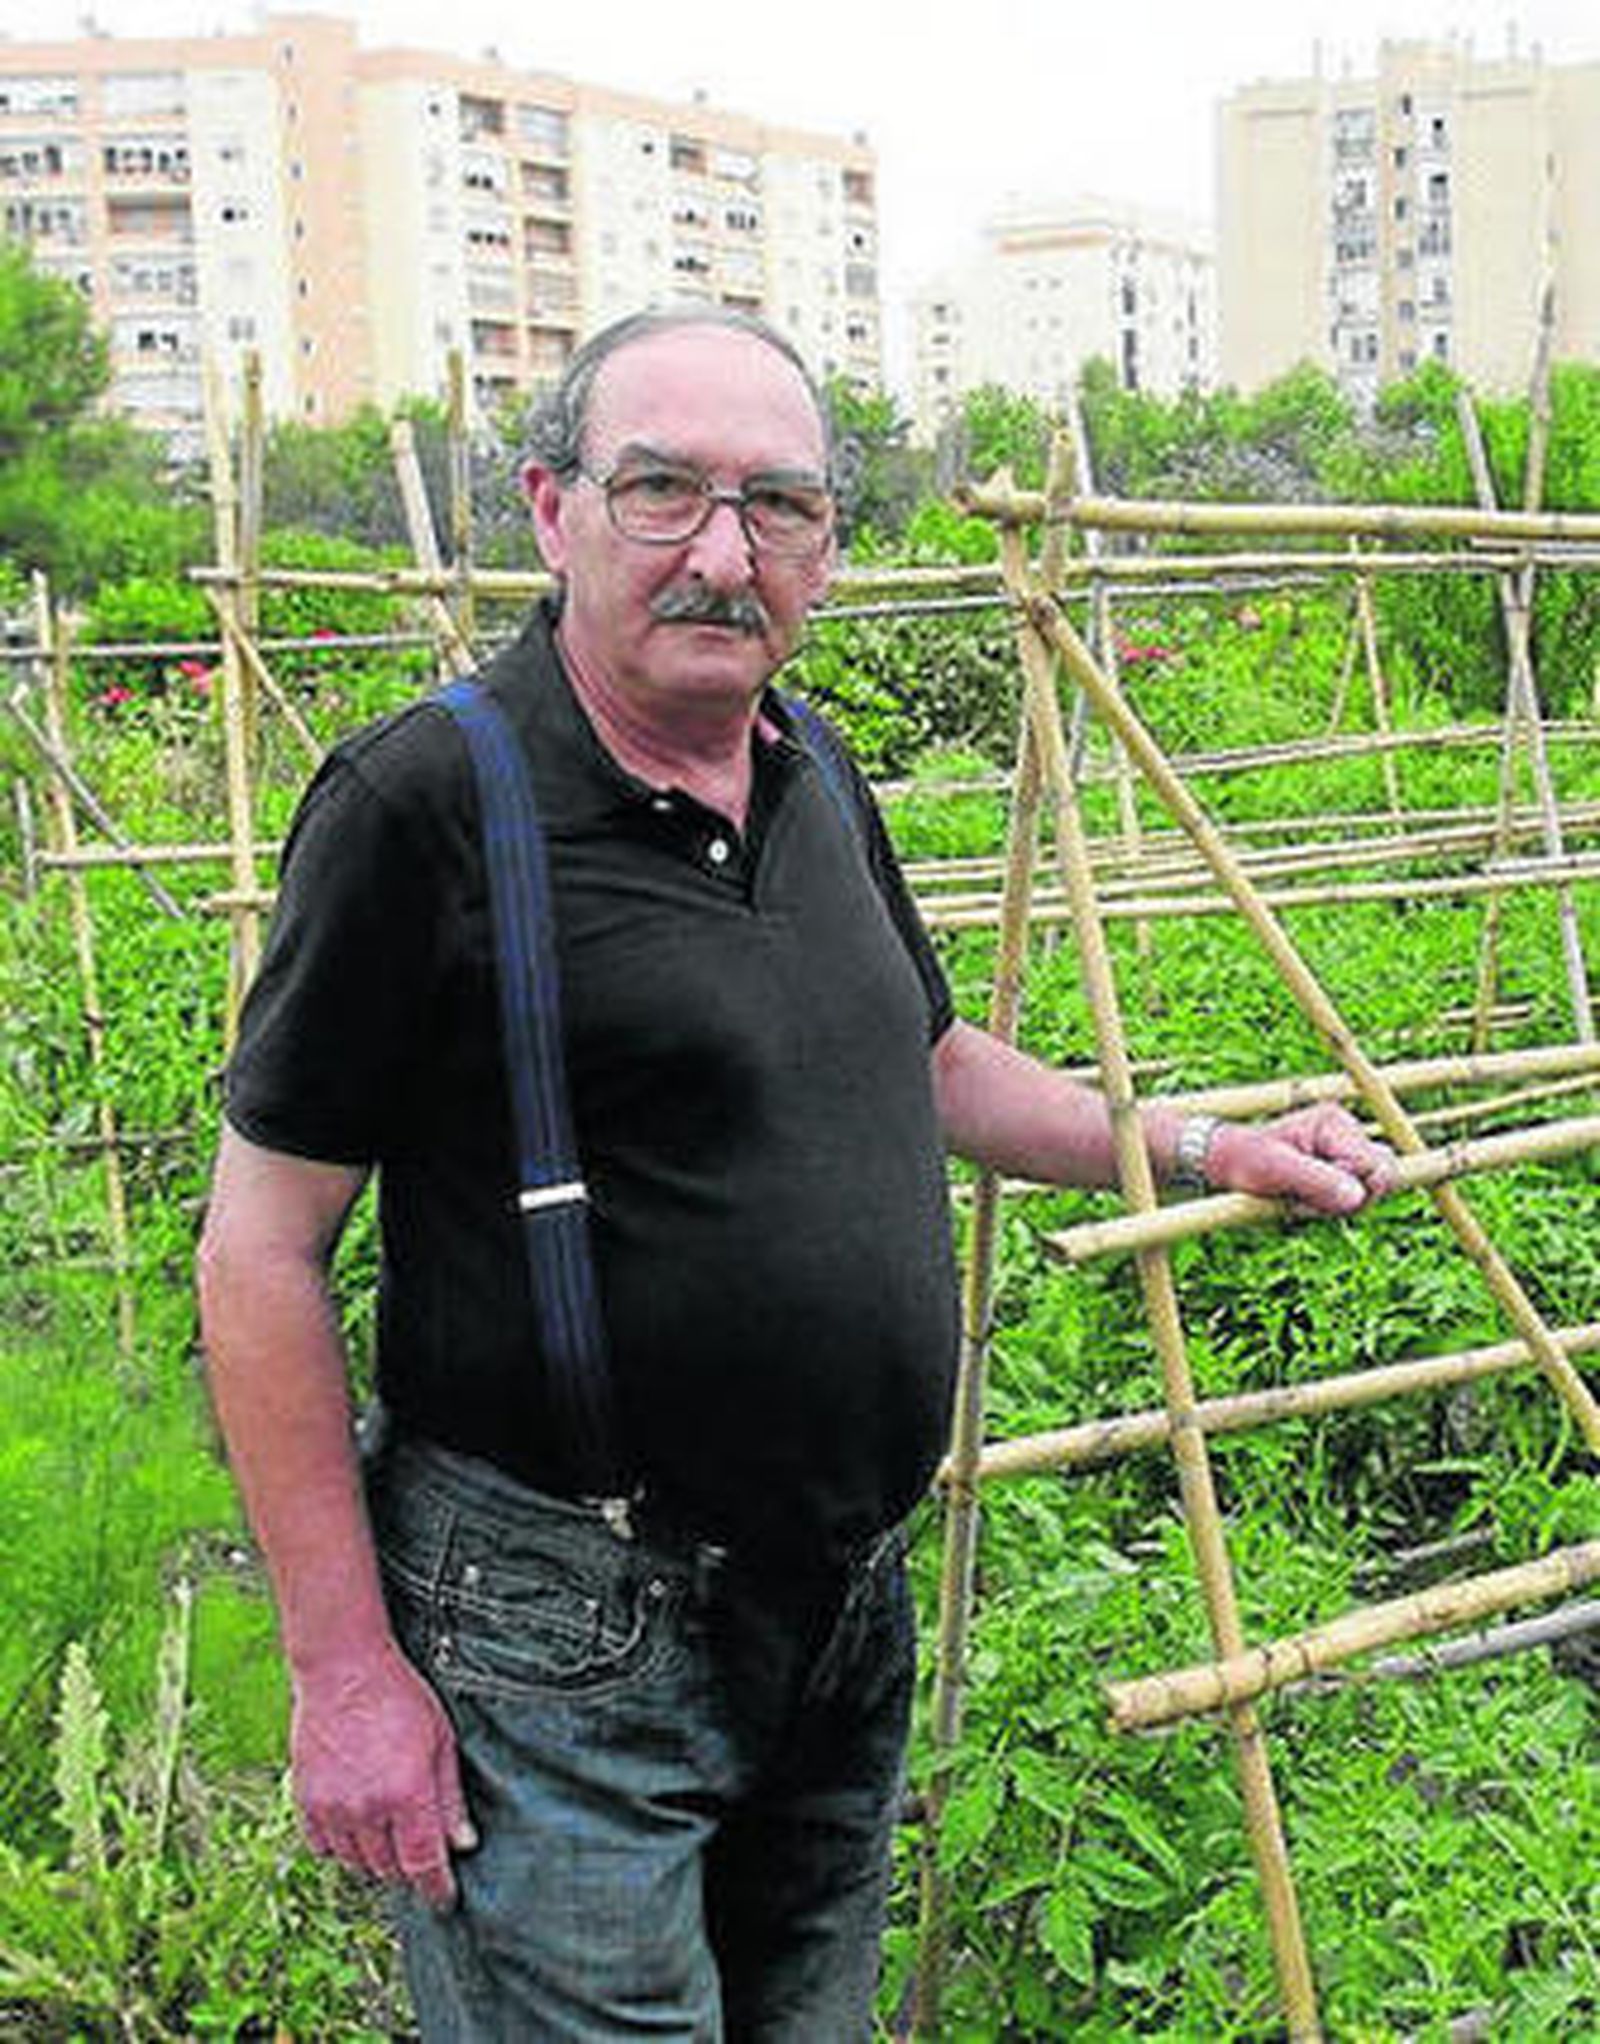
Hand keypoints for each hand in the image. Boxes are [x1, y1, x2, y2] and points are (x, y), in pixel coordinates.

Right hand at [291, 1638, 476, 1908]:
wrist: (343, 1669)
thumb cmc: (399, 1697)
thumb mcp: (441, 1740)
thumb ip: (451, 1797)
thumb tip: (463, 1844)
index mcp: (406, 1794)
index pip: (424, 1865)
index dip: (437, 1889)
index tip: (445, 1899)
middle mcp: (367, 1809)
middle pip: (390, 1869)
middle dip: (409, 1867)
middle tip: (419, 1849)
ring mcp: (332, 1808)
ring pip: (357, 1863)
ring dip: (376, 1857)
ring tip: (389, 1829)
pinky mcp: (306, 1801)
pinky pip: (324, 1848)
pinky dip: (342, 1845)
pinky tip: (356, 1822)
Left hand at [1206, 1103, 1395, 1216]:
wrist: (1227, 1164)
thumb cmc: (1246, 1159)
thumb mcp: (1274, 1169)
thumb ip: (1318, 1181)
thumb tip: (1358, 1196)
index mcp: (1334, 1123)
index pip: (1376, 1164)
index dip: (1353, 1188)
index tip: (1314, 1192)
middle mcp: (1347, 1135)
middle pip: (1381, 1179)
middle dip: (1346, 1199)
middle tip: (1302, 1197)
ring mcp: (1345, 1155)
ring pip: (1366, 1195)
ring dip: (1332, 1206)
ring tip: (1297, 1197)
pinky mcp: (1340, 1174)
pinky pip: (1351, 1203)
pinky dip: (1327, 1209)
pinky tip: (1301, 1201)